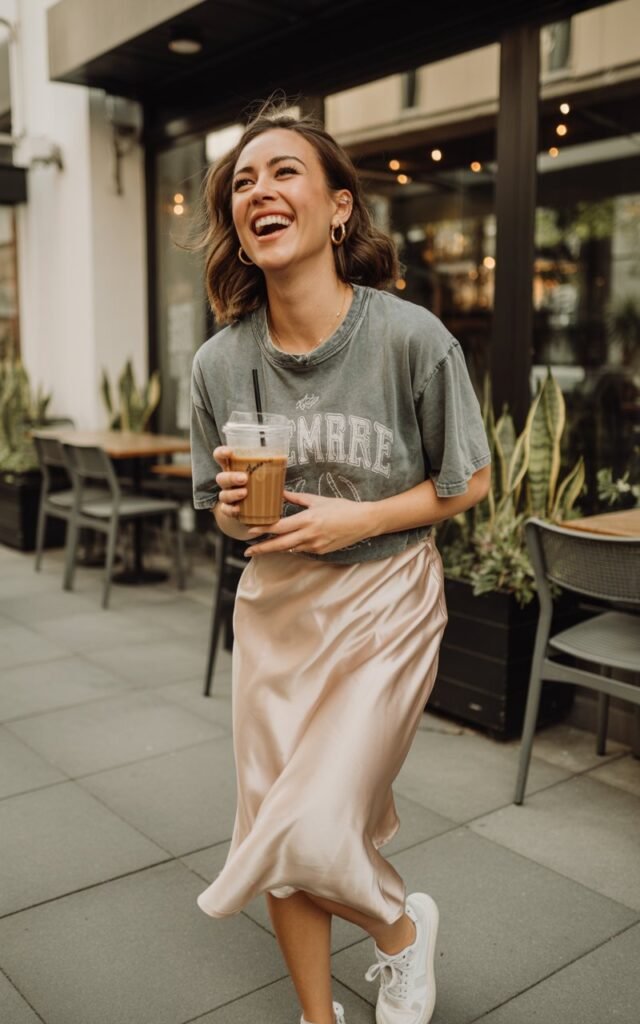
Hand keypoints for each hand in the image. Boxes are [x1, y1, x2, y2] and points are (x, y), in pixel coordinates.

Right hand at [212, 446, 273, 533]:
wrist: (253, 510)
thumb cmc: (259, 486)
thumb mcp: (264, 474)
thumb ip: (270, 468)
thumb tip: (284, 461)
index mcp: (234, 468)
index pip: (221, 457)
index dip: (221, 453)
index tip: (229, 452)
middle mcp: (228, 482)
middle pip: (221, 477)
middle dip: (231, 477)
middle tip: (244, 478)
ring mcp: (227, 496)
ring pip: (223, 494)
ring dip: (233, 493)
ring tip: (245, 493)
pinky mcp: (229, 510)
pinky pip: (225, 510)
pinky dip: (231, 510)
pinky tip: (239, 509)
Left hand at [245, 490, 373, 556]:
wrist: (363, 522)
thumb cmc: (341, 508)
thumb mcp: (317, 500)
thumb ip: (297, 498)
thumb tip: (281, 492)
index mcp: (307, 519)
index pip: (279, 527)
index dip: (263, 529)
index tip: (250, 531)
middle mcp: (309, 535)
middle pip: (280, 544)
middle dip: (262, 549)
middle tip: (248, 551)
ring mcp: (315, 545)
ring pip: (290, 548)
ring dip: (276, 548)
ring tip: (261, 548)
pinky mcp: (321, 551)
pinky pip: (301, 550)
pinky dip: (292, 547)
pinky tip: (286, 543)